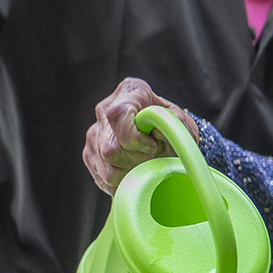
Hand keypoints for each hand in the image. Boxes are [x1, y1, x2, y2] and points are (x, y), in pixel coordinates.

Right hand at [83, 77, 198, 195]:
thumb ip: (175, 123)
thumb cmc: (172, 127)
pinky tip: (136, 172)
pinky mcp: (90, 154)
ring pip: (107, 166)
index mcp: (130, 92)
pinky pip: (104, 177)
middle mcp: (105, 109)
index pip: (118, 115)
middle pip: (110, 147)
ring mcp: (94, 133)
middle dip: (136, 160)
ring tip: (145, 164)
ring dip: (131, 172)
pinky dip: (124, 180)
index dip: (135, 137)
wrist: (164, 138)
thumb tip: (156, 132)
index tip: (152, 145)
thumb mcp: (182, 122)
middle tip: (152, 157)